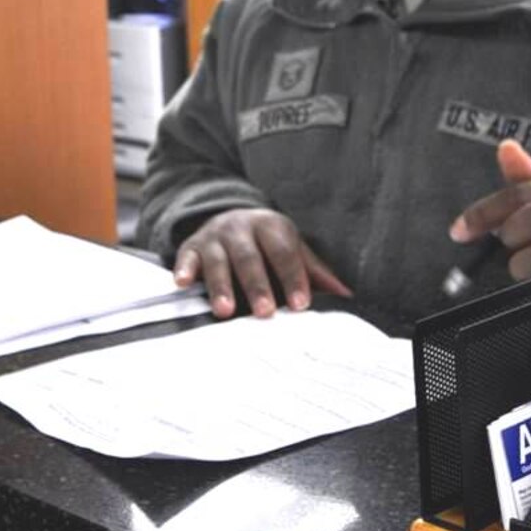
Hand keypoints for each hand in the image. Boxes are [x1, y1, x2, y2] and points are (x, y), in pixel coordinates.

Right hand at [171, 207, 352, 318]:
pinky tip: (183, 283)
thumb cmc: (267, 244)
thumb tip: (347, 296)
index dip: (293, 277)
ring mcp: (214, 237)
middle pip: (250, 257)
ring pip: (218, 261)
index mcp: (271, 227)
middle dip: (257, 285)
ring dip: (221, 285)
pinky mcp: (191, 247)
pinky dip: (183, 270)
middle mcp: (241, 228)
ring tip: (225, 311)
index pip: (284, 252)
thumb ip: (314, 272)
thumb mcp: (291, 249)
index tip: (301, 303)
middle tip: (265, 311)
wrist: (228, 218)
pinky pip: (186, 258)